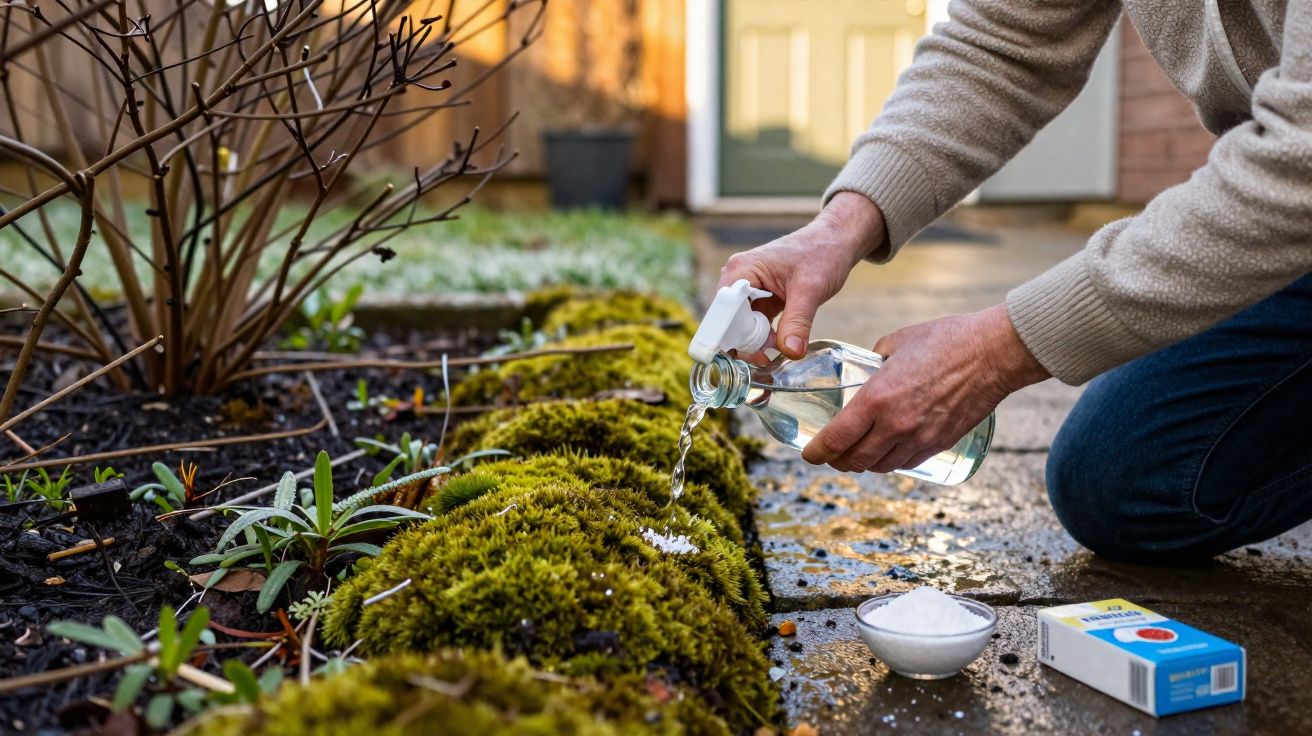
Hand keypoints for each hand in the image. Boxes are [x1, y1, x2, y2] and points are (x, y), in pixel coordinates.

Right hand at [717, 192, 885, 357]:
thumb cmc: (822, 253)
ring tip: (770, 355)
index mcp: (742, 270)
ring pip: (739, 324)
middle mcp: (739, 278)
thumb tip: (791, 352)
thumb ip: (798, 321)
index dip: (728, 335)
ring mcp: (748, 288)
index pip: (722, 310)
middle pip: (727, 319)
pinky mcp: (760, 296)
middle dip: (743, 342)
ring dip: (752, 341)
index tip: (743, 357)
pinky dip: (762, 336)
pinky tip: (776, 344)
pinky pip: (752, 322)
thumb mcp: (811, 289)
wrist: (836, 241)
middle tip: (764, 359)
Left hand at [801, 304, 1049, 472]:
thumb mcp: (897, 342)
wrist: (992, 353)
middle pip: (855, 461)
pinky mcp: (940, 443)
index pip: (837, 439)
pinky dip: (892, 461)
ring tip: (858, 454)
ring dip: (865, 464)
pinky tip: (889, 451)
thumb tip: (870, 365)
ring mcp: (919, 437)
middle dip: (838, 462)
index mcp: (877, 399)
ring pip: (881, 466)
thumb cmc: (946, 340)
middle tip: (831, 456)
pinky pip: (907, 462)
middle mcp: (895, 425)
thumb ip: (876, 358)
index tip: (809, 455)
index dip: (817, 453)